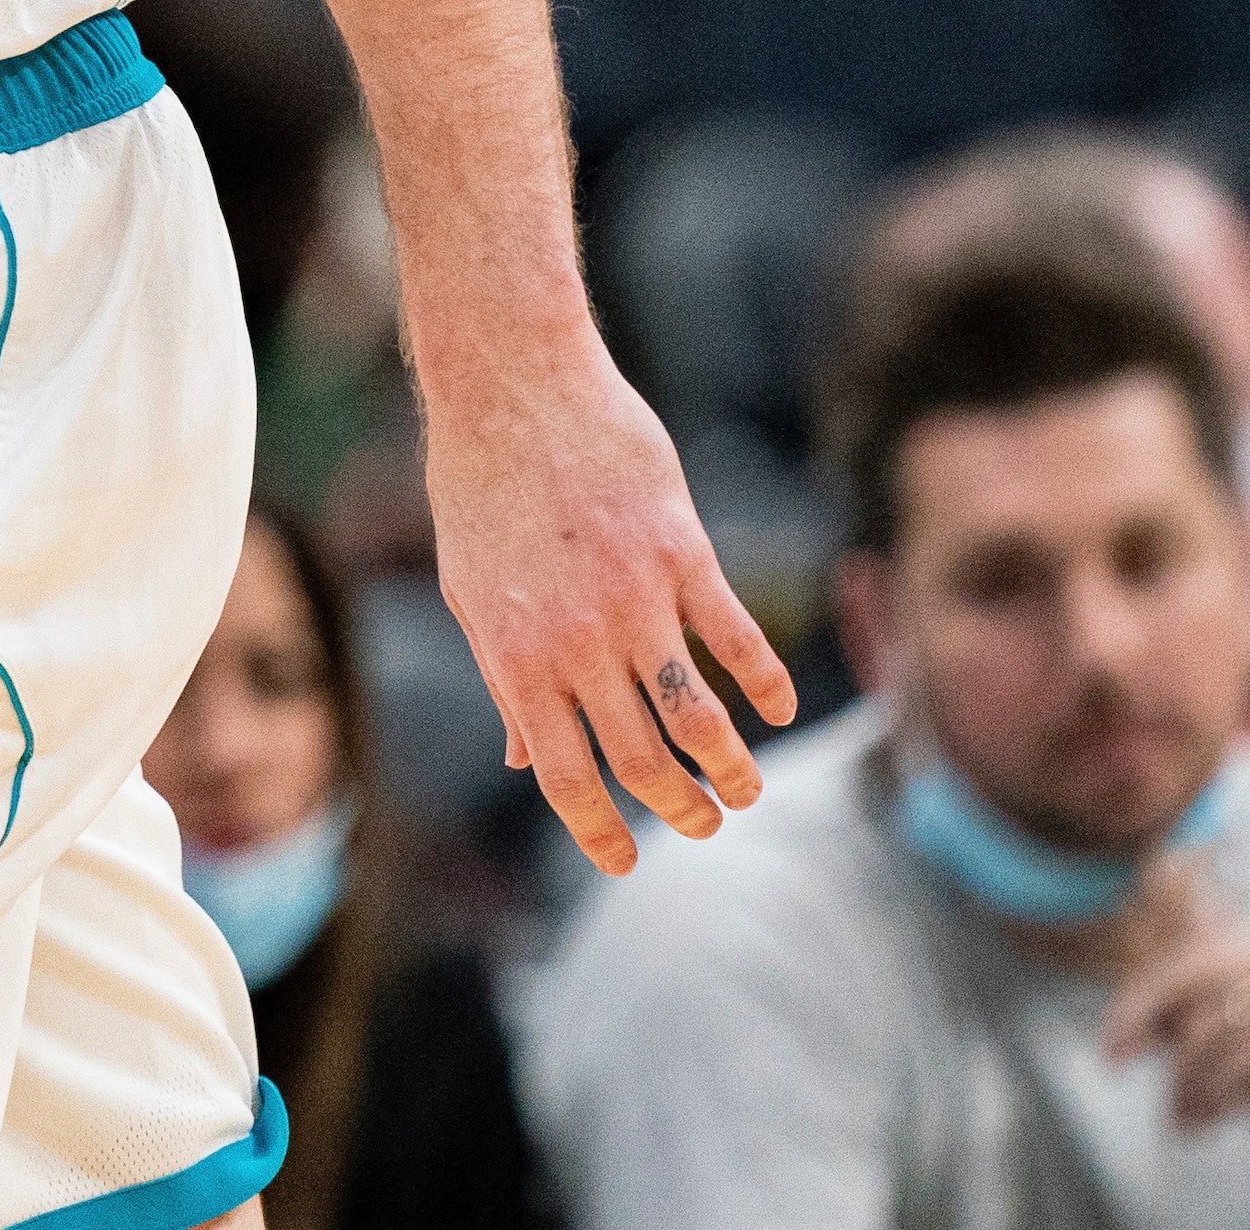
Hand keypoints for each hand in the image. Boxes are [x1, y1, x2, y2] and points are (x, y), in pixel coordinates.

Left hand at [421, 351, 796, 873]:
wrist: (512, 386)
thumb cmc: (480, 488)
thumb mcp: (472, 592)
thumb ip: (504, 678)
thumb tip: (524, 758)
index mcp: (515, 658)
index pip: (563, 775)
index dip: (599, 830)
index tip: (627, 863)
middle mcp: (577, 642)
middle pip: (641, 759)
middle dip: (679, 810)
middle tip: (704, 825)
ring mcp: (634, 598)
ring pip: (697, 715)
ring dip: (731, 768)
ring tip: (745, 790)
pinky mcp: (681, 552)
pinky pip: (734, 636)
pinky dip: (764, 682)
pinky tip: (777, 709)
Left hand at [1104, 856, 1249, 1185]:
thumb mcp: (1237, 1037)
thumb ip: (1188, 1015)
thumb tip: (1129, 1021)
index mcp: (1249, 942)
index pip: (1175, 925)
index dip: (1137, 964)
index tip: (1110, 1033)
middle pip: (1180, 968)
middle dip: (1136, 1013)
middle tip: (1112, 1063)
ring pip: (1203, 1027)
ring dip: (1182, 1082)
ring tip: (1180, 1118)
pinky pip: (1234, 1061)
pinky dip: (1209, 1097)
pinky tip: (1203, 1122)